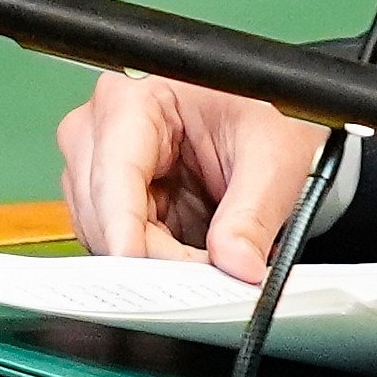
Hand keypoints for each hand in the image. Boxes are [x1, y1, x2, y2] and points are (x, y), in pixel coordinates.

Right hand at [54, 71, 329, 279]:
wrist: (273, 119)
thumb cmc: (265, 113)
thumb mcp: (272, 157)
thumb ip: (252, 215)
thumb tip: (235, 263)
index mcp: (134, 100)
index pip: (113, 174)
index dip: (125, 229)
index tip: (145, 273)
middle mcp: (104, 132)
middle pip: (105, 215)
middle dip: (155, 255)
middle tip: (211, 276)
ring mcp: (104, 169)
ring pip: (109, 239)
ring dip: (159, 263)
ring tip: (214, 263)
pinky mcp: (118, 202)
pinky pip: (124, 248)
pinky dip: (160, 263)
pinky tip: (197, 258)